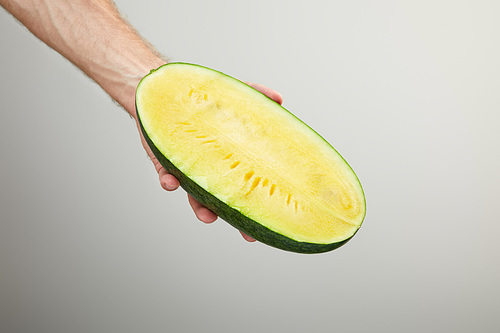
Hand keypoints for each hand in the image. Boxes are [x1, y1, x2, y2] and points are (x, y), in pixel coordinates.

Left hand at [137, 81, 282, 241]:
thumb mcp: (231, 93)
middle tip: (248, 235)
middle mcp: (208, 167)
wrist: (161, 91)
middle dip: (236, 218)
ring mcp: (186, 167)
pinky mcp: (163, 160)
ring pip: (195, 195)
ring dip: (200, 207)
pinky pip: (166, 175)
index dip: (256, 203)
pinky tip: (171, 183)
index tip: (271, 221)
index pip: (245, 183)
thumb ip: (255, 94)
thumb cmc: (199, 98)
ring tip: (207, 216)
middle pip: (224, 198)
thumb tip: (280, 101)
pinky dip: (168, 181)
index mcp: (226, 158)